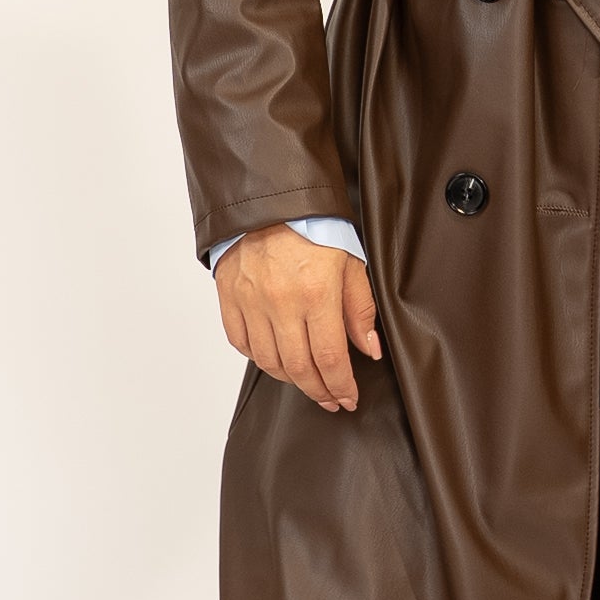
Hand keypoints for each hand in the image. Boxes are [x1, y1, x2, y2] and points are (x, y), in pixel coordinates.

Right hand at [214, 225, 382, 412]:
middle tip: (331, 399)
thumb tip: (370, 349)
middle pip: (299, 368)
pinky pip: (241, 343)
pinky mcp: (230, 298)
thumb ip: (360, 309)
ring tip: (307, 381)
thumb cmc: (314, 226)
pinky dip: (259, 358)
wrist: (269, 200)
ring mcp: (251, 302)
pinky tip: (275, 358)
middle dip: (318, 391)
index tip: (348, 398)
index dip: (340, 386)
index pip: (330, 358)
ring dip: (291, 379)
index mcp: (316, 293)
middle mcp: (281, 303)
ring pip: (269, 362)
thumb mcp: (351, 263)